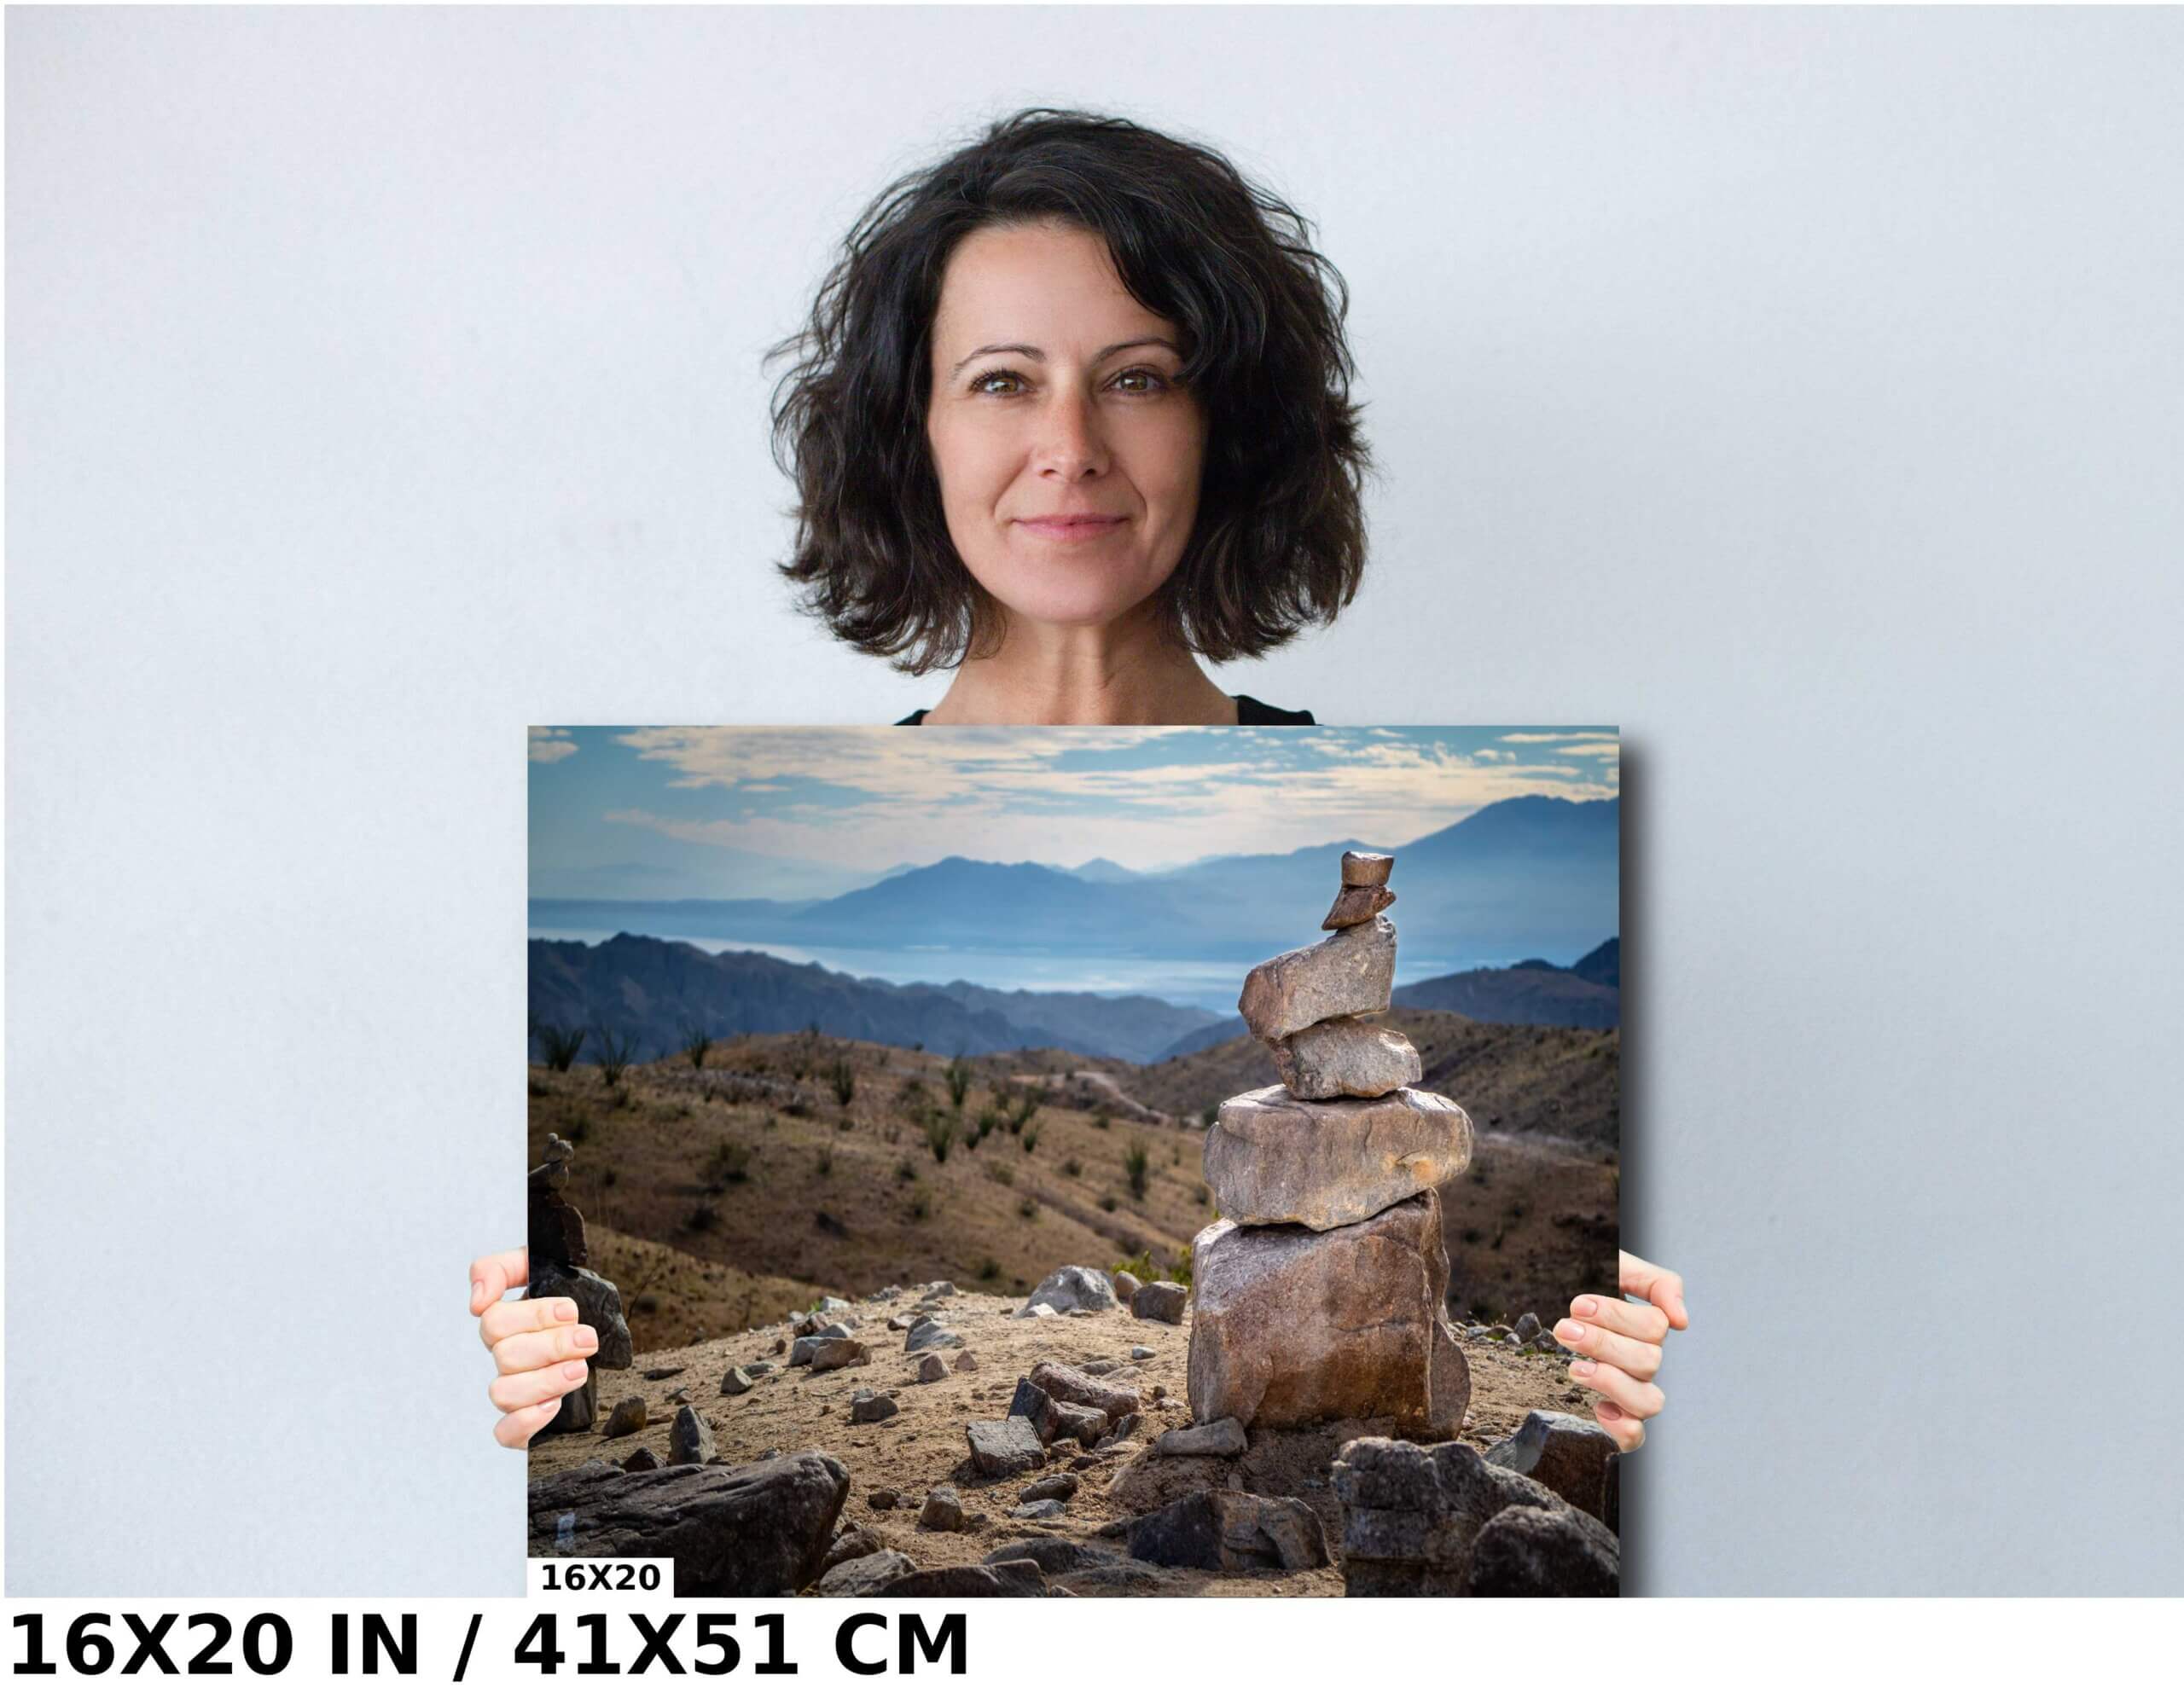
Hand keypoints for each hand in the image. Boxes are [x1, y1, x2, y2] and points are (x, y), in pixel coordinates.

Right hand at [470, 1246, 596, 1448]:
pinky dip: (526, 1421)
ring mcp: (513, 1391)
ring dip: (545, 1381)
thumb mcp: (542, 1266)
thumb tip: (477, 1300)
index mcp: (506, 1324)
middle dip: (552, 1346)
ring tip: (579, 1369)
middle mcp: (505, 1358)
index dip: (534, 1316)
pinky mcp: (524, 1423)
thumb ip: (501, 1268)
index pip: (494, 1320)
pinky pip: (505, 1433)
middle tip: (586, 1340)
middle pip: (505, 1356)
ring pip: (503, 1393)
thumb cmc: (571, 1297)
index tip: (570, 1312)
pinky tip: (553, 1405)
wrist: (606, 1332)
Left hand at [1555, 1249, 1687, 1451]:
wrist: (1552, 1300)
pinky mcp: (1616, 1419)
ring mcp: (1633, 1392)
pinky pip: (1635, 1437)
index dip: (1617, 1316)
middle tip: (1565, 1329)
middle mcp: (1645, 1362)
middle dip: (1603, 1344)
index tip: (1578, 1305)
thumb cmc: (1586, 1284)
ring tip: (1575, 1368)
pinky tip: (1597, 1408)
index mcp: (1648, 1329)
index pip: (1654, 1327)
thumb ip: (1656, 1282)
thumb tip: (1682, 1321)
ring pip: (1649, 1402)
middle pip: (1648, 1362)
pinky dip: (1622, 1427)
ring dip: (1611, 1383)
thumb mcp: (1617, 1267)